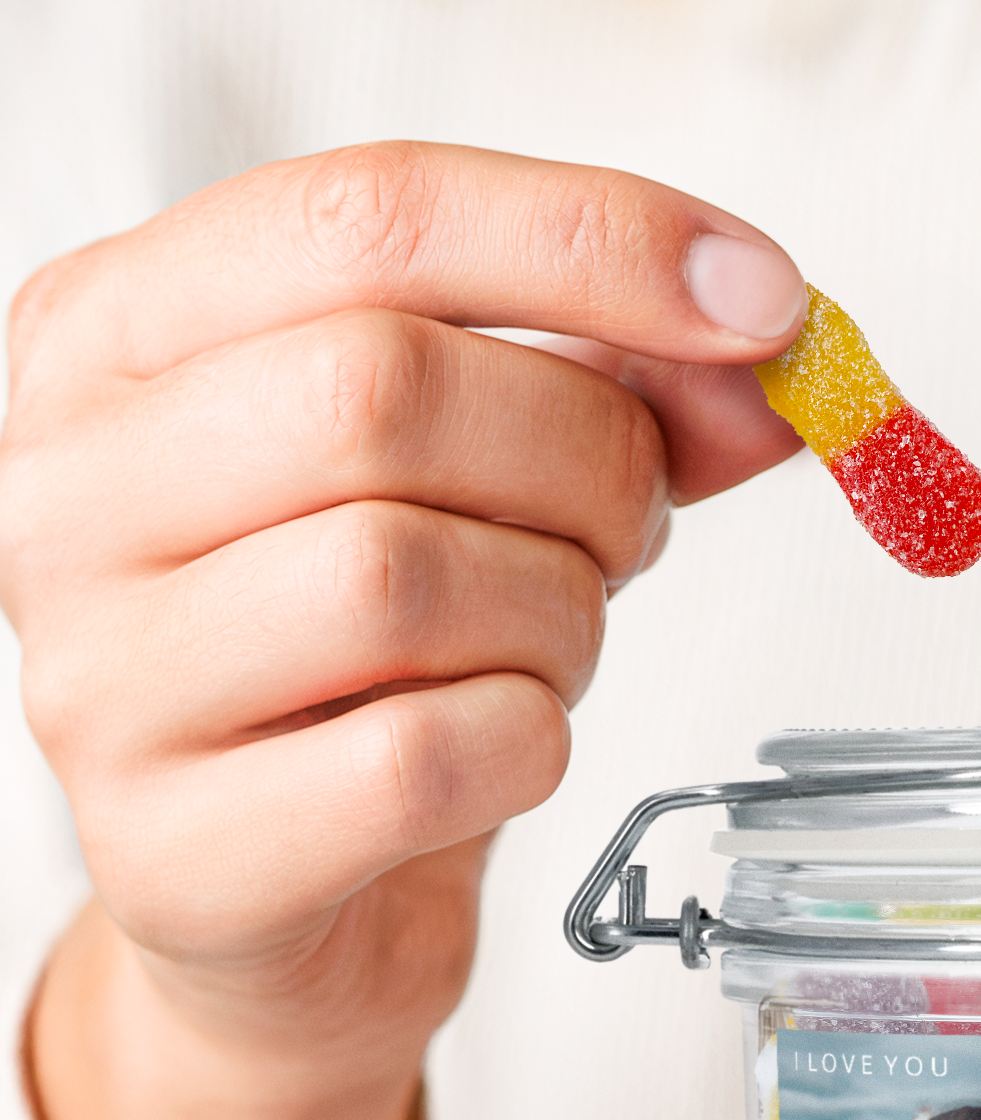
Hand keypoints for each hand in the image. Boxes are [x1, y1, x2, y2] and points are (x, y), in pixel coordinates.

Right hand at [0, 143, 804, 1119]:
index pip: (367, 217)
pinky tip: (499, 747)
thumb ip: (622, 391)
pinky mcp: (178, 853)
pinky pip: (427, 757)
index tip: (761, 301)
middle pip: (383, 391)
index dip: (594, 241)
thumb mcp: (486, 480)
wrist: (292, 902)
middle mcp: (67, 488)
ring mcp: (99, 678)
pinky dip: (528, 745)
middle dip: (588, 461)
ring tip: (545, 646)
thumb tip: (771, 355)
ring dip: (558, 617)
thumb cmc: (373, 668)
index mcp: (121, 335)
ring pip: (402, 576)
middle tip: (629, 530)